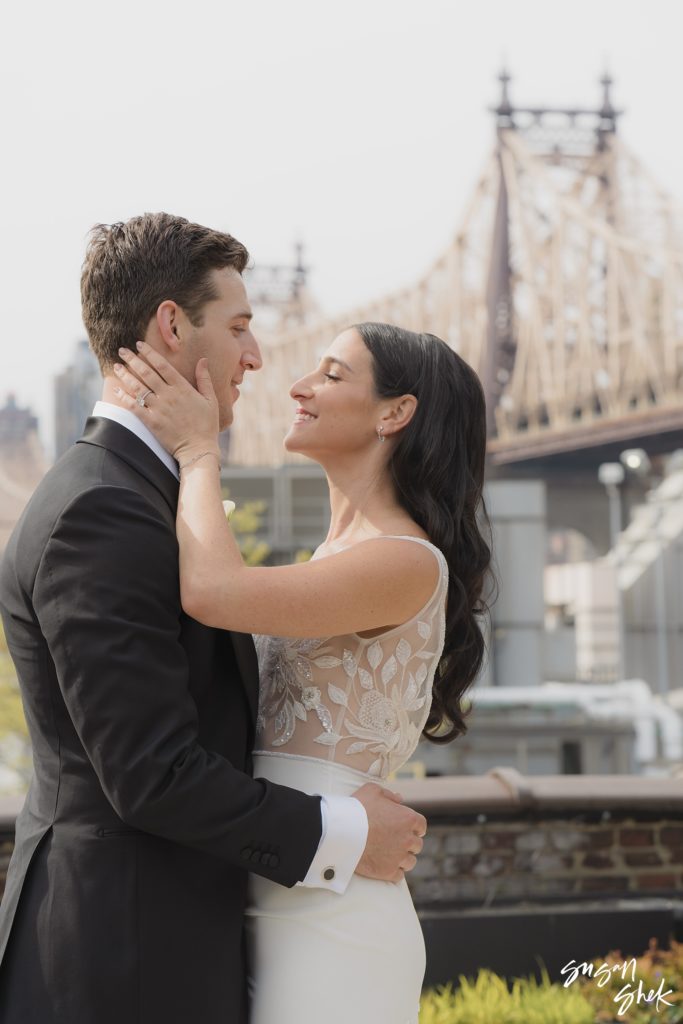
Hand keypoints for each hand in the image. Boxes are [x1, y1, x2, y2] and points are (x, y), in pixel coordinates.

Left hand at [112, 342, 219, 460]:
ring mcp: (158, 408)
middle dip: (132, 359)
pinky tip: (116, 389)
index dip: (149, 353)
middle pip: (146, 373)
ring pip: (138, 387)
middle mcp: (169, 395)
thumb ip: (204, 379)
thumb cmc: (207, 425)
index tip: (139, 345)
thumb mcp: (211, 400)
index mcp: (182, 388)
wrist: (199, 449)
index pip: (162, 365)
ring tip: (116, 367)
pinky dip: (123, 397)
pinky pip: (133, 406)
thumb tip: (203, 360)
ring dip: (125, 375)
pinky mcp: (151, 422)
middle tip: (122, 350)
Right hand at [351, 783, 426, 882]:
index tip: (408, 829)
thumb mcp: (372, 790)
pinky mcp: (389, 872)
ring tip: (391, 855)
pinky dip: (394, 872)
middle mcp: (408, 839)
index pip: (421, 825)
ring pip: (410, 862)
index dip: (415, 827)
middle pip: (417, 845)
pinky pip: (399, 875)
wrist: (342, 833)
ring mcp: (399, 857)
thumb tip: (399, 799)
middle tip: (396, 841)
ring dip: (403, 858)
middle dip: (408, 843)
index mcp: (408, 818)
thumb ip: (389, 795)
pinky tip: (385, 866)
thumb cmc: (357, 808)